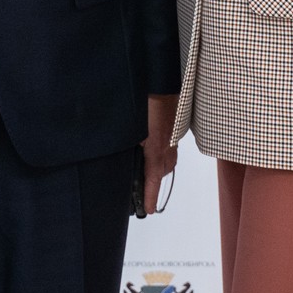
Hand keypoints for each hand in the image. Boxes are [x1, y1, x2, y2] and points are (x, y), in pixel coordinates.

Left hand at [140, 94, 177, 213]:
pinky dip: (162, 155)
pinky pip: (169, 150)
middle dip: (153, 182)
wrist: (160, 82)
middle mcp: (167, 147)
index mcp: (156, 149)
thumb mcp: (132, 126)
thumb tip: (119, 152)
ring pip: (167, 161)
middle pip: (161, 172)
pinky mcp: (173, 130)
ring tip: (146, 172)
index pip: (152, 179)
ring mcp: (172, 139)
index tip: (148, 210)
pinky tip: (153, 149)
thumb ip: (128, 142)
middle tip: (143, 192)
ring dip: (157, 168)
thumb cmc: (147, 103)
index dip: (150, 196)